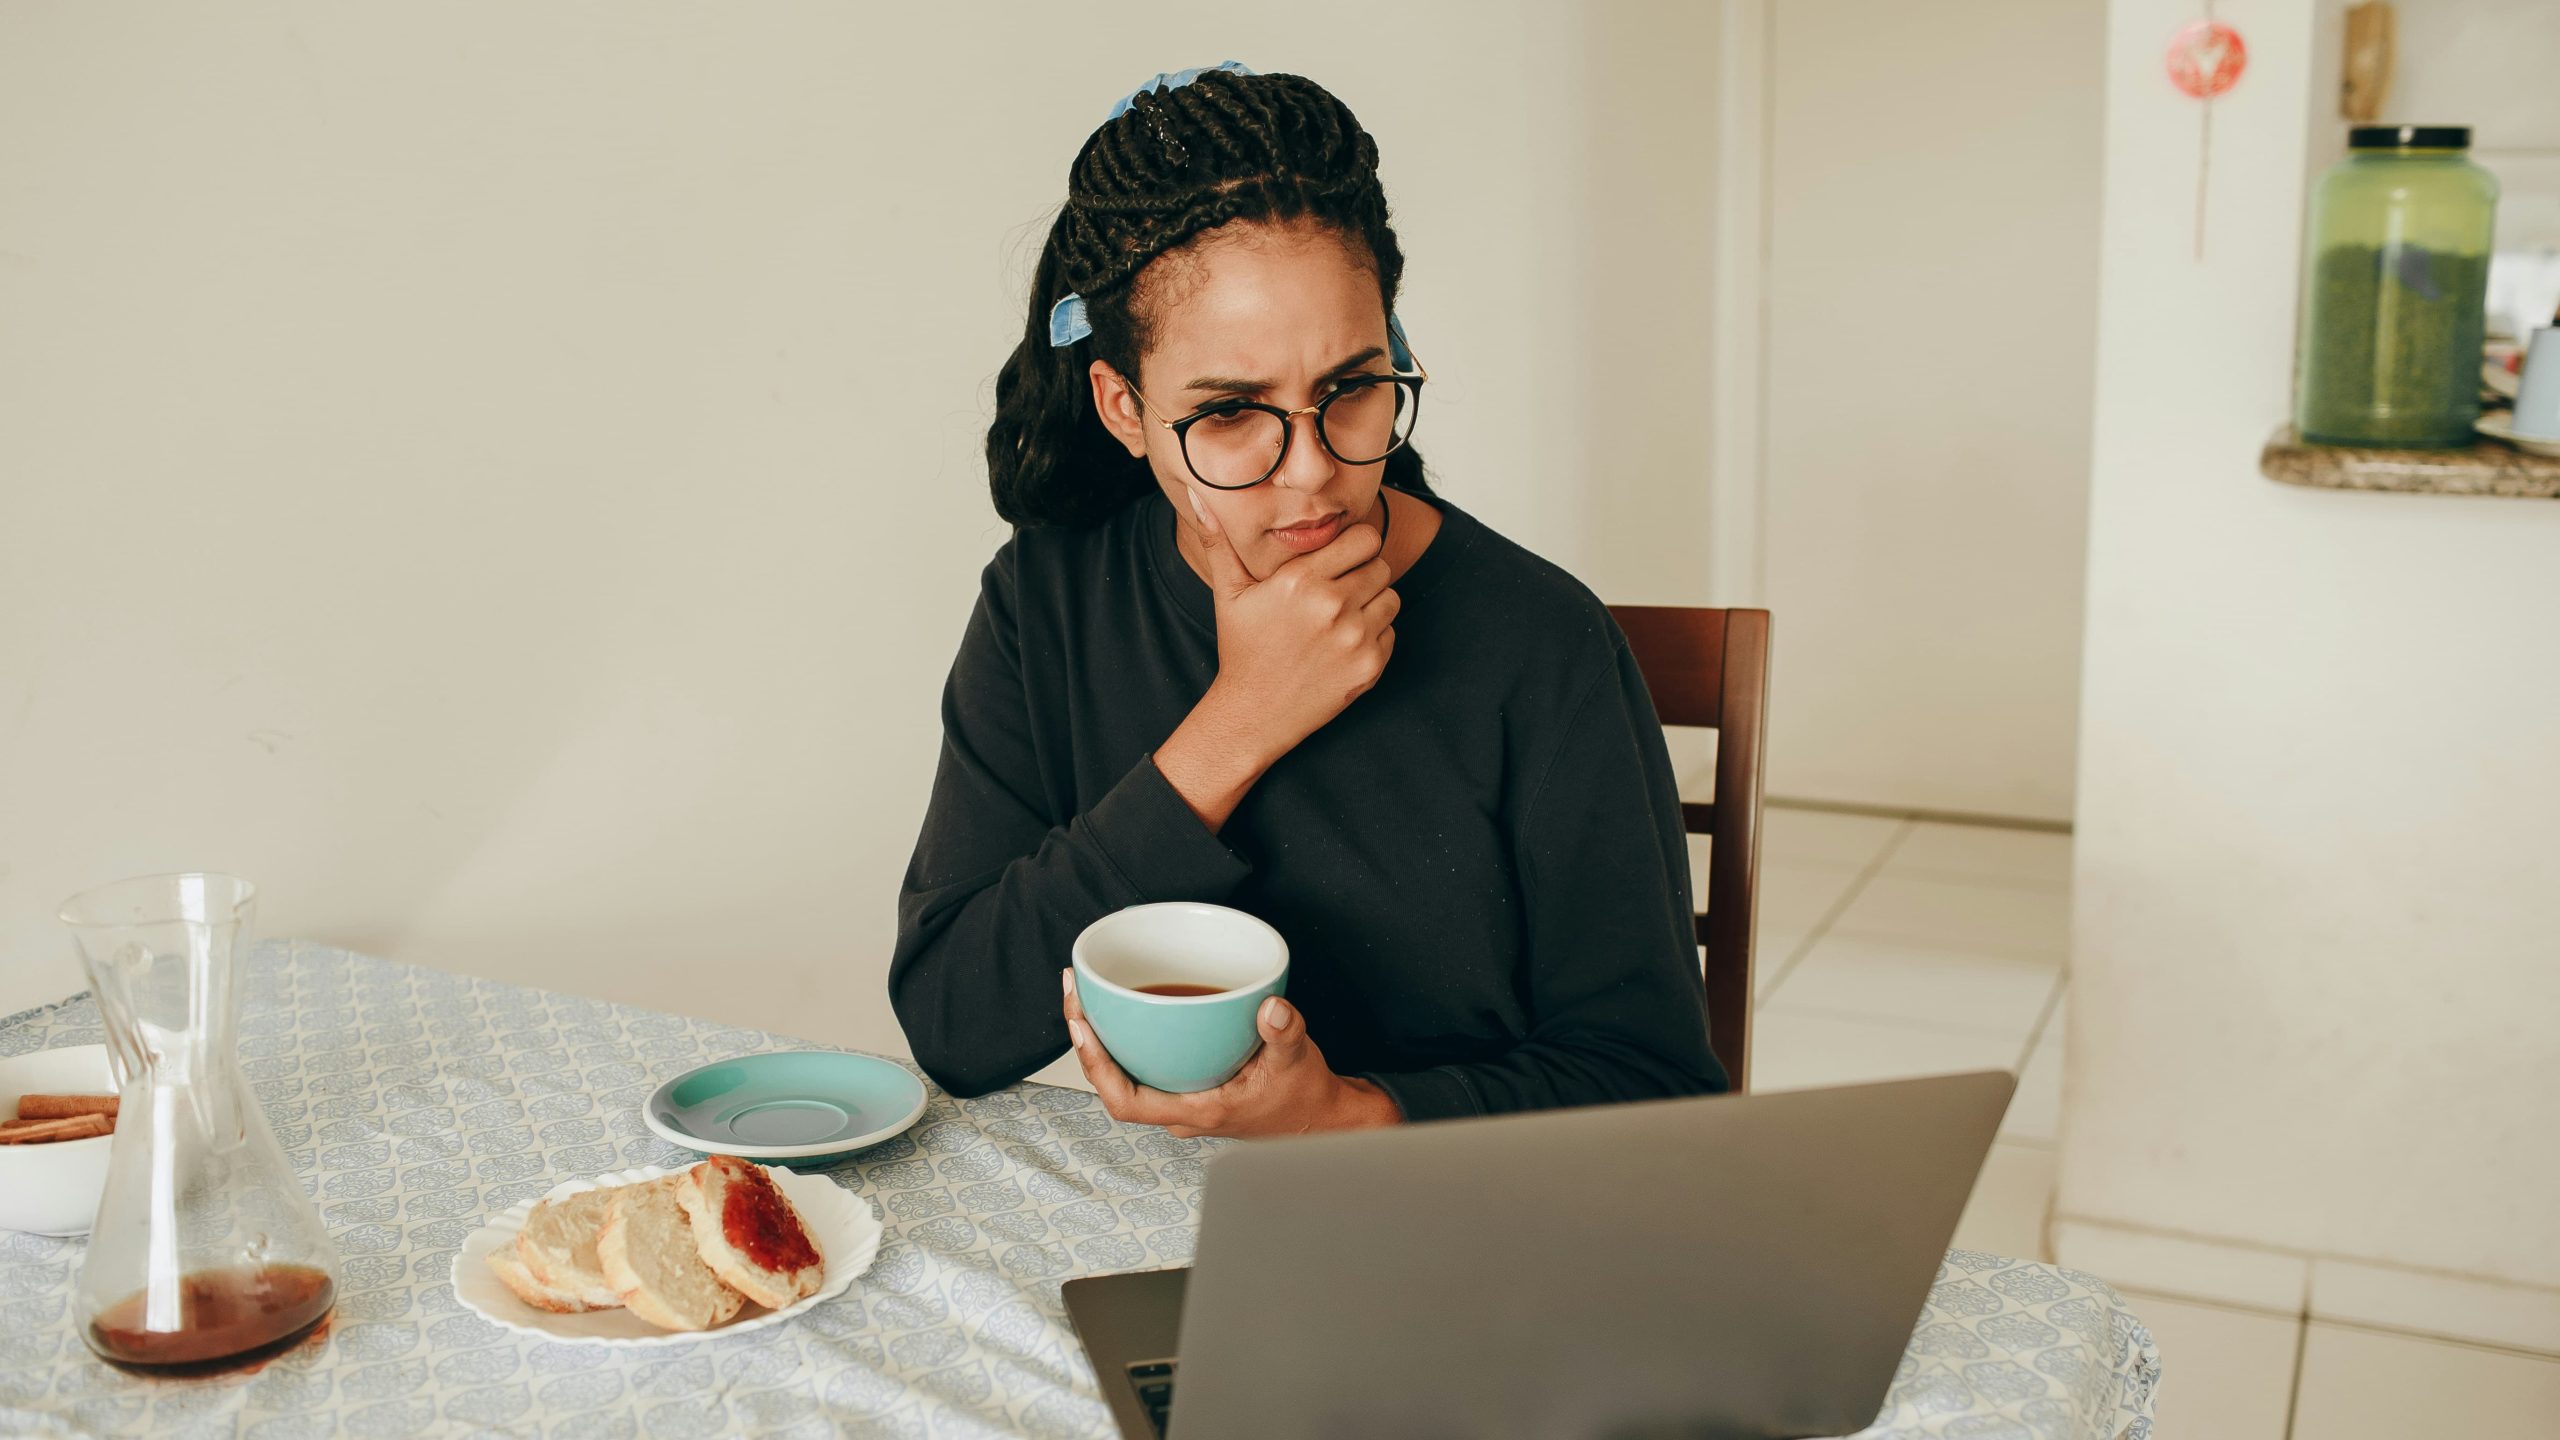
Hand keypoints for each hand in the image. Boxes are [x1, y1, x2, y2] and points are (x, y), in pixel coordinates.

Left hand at [1060, 969, 1401, 1138]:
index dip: (1096, 1065)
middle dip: (1088, 1039)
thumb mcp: (1298, 1060)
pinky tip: (1125, 1008)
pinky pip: (1145, 1068)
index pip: (1126, 1101)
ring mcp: (1182, 1103)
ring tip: (1087, 994)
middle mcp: (1181, 1112)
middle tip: (1075, 992)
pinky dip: (1129, 1040)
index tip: (1082, 1025)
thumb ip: (1285, 1033)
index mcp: (1197, 1112)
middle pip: (1114, 1083)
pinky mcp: (1189, 1089)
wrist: (1319, 1119)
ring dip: (1103, 1040)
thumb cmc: (1304, 1097)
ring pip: (1126, 1076)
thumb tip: (1271, 1007)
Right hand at [1184, 485, 1399, 764]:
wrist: (1253, 713)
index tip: (1342, 557)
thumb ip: (1220, 542)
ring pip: (1391, 598)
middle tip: (1340, 591)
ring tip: (1342, 618)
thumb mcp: (1229, 594)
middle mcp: (1332, 606)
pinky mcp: (1369, 667)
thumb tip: (1198, 495)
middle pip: (1381, 565)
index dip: (1356, 544)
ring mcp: (1354, 638)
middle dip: (1364, 573)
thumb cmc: (1242, 649)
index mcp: (1301, 580)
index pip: (1363, 538)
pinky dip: (1375, 637)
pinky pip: (1391, 633)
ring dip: (1373, 604)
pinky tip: (1343, 646)